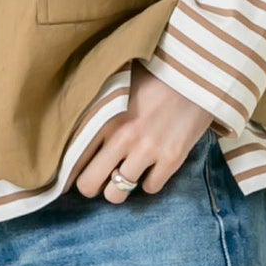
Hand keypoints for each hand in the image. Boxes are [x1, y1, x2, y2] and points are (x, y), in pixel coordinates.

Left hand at [71, 61, 215, 203]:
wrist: (196, 71)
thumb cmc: (155, 72)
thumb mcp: (118, 81)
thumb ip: (97, 102)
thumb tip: (74, 108)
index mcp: (104, 116)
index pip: (73, 157)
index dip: (68, 169)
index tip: (71, 171)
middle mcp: (122, 138)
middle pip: (89, 185)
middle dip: (90, 185)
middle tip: (97, 177)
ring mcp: (148, 151)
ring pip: (117, 194)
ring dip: (118, 188)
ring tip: (123, 174)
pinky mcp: (172, 158)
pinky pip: (150, 188)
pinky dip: (149, 182)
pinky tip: (150, 168)